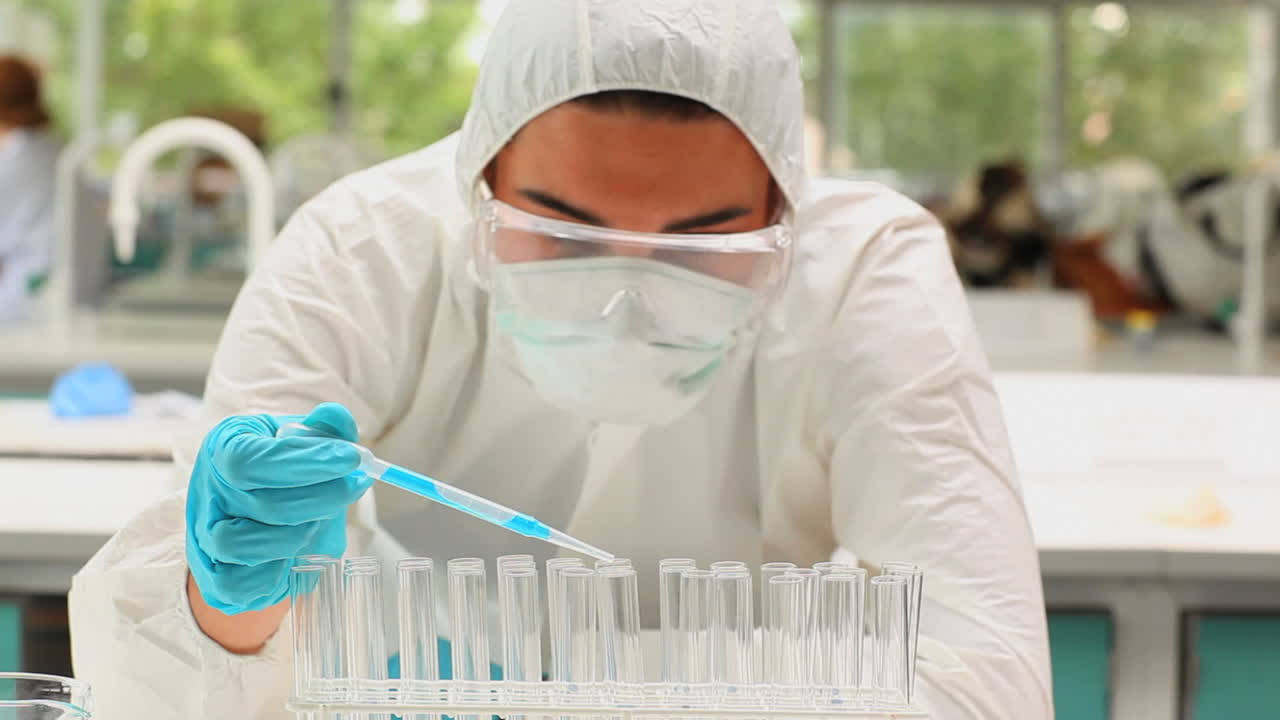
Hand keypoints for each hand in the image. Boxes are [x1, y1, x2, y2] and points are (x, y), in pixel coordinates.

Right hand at [186, 402, 371, 613]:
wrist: (252, 513)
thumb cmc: (283, 470)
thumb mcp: (301, 439)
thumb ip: (325, 427)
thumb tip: (335, 418)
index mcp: (223, 449)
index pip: (252, 460)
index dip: (307, 461)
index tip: (352, 459)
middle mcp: (207, 493)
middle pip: (263, 505)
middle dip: (321, 498)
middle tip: (354, 486)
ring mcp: (205, 538)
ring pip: (243, 546)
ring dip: (298, 536)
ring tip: (321, 521)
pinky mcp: (213, 578)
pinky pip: (240, 586)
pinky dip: (276, 574)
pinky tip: (298, 554)